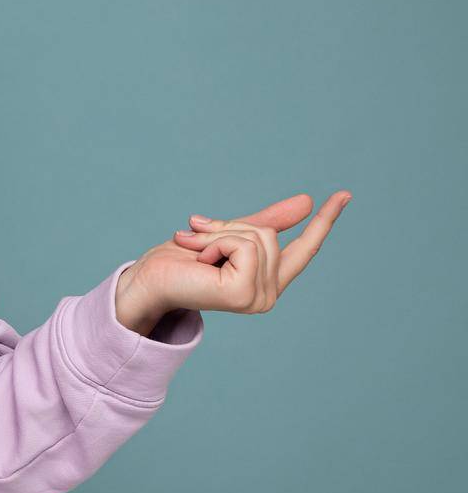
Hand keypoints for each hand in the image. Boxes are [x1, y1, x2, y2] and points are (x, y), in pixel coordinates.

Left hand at [122, 191, 350, 322]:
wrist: (148, 277)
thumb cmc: (180, 259)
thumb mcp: (227, 233)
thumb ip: (265, 222)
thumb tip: (306, 201)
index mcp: (268, 280)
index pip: (304, 248)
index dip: (325, 220)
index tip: (345, 194)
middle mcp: (269, 293)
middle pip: (269, 233)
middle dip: (228, 227)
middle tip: (197, 237)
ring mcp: (258, 298)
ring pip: (256, 237)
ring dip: (218, 234)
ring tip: (196, 251)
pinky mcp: (243, 294)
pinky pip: (243, 245)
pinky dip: (216, 242)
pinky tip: (200, 260)